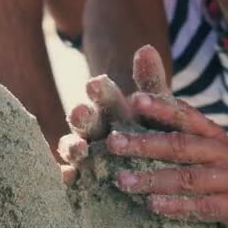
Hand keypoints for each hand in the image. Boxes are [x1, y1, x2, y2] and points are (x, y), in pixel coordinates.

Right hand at [58, 44, 168, 183]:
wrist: (153, 170)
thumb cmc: (155, 132)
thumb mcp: (159, 107)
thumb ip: (151, 81)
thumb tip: (146, 47)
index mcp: (111, 109)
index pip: (102, 95)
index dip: (99, 91)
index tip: (94, 83)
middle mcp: (93, 129)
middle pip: (84, 121)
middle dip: (81, 116)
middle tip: (81, 111)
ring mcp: (86, 155)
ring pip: (73, 148)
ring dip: (73, 146)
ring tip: (80, 149)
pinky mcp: (82, 179)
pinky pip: (72, 178)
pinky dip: (68, 178)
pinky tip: (69, 177)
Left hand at [107, 90, 227, 227]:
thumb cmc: (221, 179)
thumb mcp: (203, 153)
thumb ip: (173, 134)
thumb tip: (134, 102)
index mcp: (212, 135)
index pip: (185, 116)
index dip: (161, 107)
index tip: (133, 100)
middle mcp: (224, 152)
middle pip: (180, 145)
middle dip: (143, 143)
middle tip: (111, 143)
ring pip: (187, 177)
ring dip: (152, 179)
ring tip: (121, 180)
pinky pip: (203, 207)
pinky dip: (177, 206)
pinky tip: (152, 206)